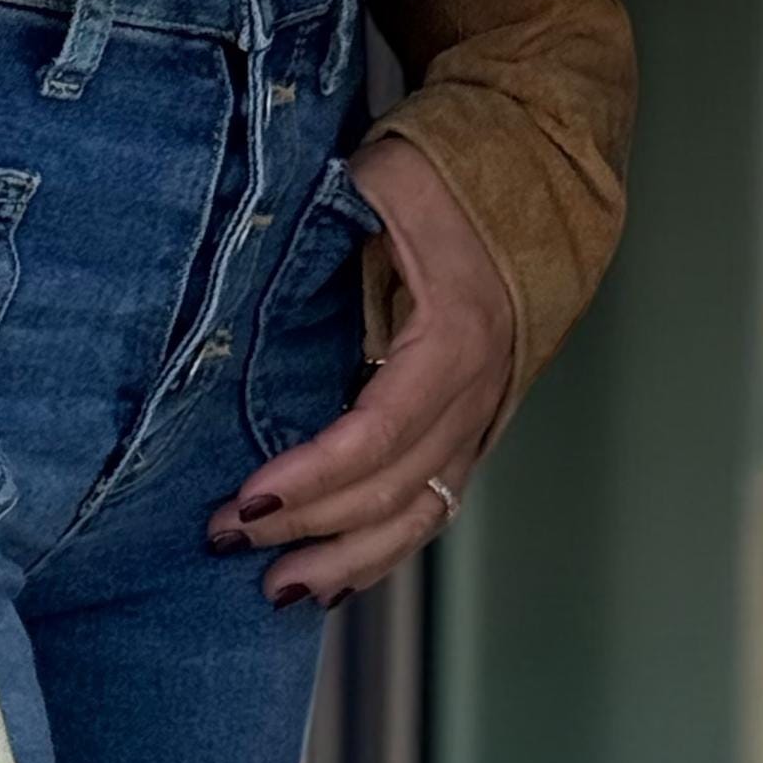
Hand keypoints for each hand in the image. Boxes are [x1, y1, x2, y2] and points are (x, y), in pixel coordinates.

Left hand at [209, 135, 515, 602]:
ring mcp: (480, 420)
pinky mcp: (470, 433)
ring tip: (275, 589)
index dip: (311, 476)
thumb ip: (329, 221)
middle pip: (390, 489)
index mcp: (457, 336)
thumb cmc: (453, 173)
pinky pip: (428, 510)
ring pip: (418, 517)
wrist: (537, 174)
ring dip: (344, 562)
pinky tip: (329, 582)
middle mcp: (477, 392)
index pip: (377, 433)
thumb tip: (247, 263)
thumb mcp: (387, 178)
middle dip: (304, 523)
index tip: (245, 499)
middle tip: (225, 537)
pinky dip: (379, 553)